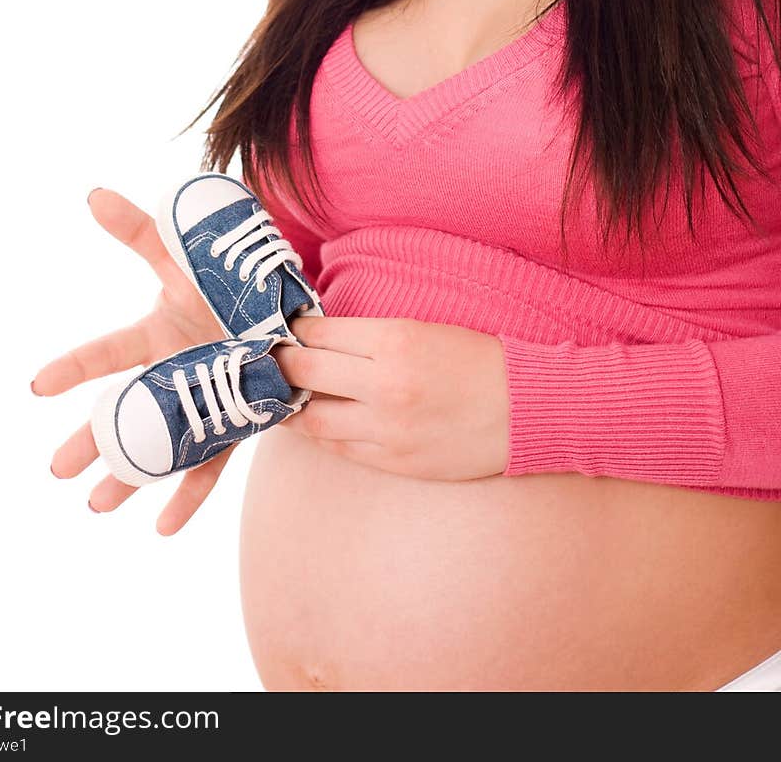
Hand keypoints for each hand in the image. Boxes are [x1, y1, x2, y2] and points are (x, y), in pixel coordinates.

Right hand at [31, 187, 230, 534]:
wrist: (277, 306)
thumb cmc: (221, 282)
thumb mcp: (182, 256)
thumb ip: (140, 230)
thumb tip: (92, 194)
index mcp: (155, 336)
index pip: (108, 352)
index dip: (74, 367)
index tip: (38, 385)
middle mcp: (170, 374)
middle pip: (123, 412)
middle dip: (90, 440)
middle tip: (58, 469)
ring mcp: (199, 401)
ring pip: (157, 445)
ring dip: (128, 476)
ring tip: (99, 506)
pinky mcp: (232, 421)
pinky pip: (208, 463)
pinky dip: (187, 495)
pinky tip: (164, 527)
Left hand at [273, 317, 509, 479]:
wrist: (527, 409)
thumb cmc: (479, 360)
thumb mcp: (425, 329)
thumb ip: (371, 335)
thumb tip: (318, 338)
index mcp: (395, 340)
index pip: (319, 333)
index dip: (292, 332)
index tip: (279, 331)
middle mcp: (386, 385)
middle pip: (305, 374)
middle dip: (278, 365)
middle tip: (263, 361)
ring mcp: (388, 429)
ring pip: (313, 420)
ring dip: (290, 408)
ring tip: (277, 397)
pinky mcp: (395, 462)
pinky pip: (341, 449)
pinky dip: (323, 435)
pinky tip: (314, 423)